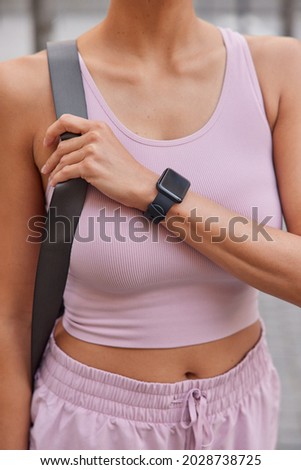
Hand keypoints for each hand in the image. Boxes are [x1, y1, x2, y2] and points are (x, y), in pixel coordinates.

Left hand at [41, 114, 157, 210]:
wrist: (139, 184)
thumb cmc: (125, 169)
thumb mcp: (109, 145)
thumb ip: (91, 140)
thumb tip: (66, 147)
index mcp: (99, 127)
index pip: (66, 121)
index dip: (52, 131)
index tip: (47, 142)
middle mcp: (94, 136)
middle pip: (62, 146)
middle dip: (51, 158)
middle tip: (47, 167)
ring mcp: (92, 151)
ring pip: (63, 160)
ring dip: (54, 171)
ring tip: (51, 177)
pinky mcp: (90, 167)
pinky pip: (65, 172)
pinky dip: (58, 179)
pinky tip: (55, 183)